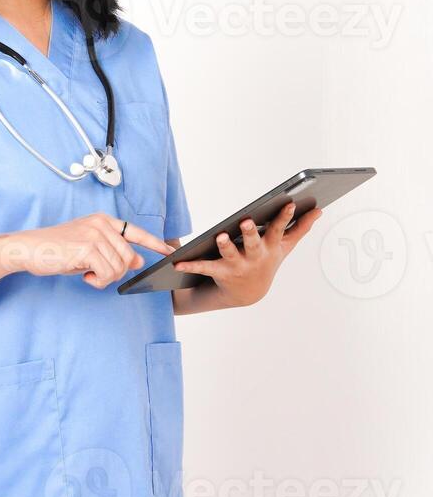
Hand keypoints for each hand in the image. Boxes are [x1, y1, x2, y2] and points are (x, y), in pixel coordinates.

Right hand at [17, 213, 175, 289]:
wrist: (30, 249)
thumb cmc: (57, 250)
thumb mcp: (89, 248)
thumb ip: (113, 251)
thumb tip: (138, 260)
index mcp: (103, 220)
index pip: (135, 232)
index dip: (154, 243)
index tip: (169, 251)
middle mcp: (101, 224)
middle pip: (128, 258)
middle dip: (115, 272)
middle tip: (94, 272)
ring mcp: (95, 234)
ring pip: (119, 268)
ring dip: (104, 278)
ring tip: (86, 271)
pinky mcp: (88, 248)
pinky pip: (107, 274)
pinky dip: (97, 281)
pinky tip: (83, 275)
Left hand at [171, 202, 322, 306]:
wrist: (249, 293)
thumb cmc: (266, 260)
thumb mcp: (284, 245)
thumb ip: (301, 228)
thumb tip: (319, 210)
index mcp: (270, 246)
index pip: (279, 229)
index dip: (285, 217)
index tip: (289, 203)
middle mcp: (254, 257)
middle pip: (253, 242)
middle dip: (250, 233)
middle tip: (246, 221)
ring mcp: (237, 266)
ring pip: (230, 254)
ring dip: (225, 246)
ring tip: (219, 236)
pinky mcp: (220, 272)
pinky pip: (204, 267)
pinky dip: (190, 264)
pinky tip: (177, 261)